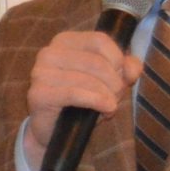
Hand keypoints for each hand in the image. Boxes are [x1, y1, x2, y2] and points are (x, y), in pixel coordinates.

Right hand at [22, 30, 141, 168]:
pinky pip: (74, 94)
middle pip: (95, 61)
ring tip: (110, 107)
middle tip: (117, 97)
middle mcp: (48, 53)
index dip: (117, 59)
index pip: (99, 40)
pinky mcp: (38, 94)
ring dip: (107, 95)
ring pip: (87, 79)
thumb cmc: (82, 100)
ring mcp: (39, 73)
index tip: (122, 76)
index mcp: (64, 41)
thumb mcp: (109, 79)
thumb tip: (131, 69)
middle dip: (114, 82)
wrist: (54, 130)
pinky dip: (96, 102)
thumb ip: (125, 68)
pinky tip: (105, 110)